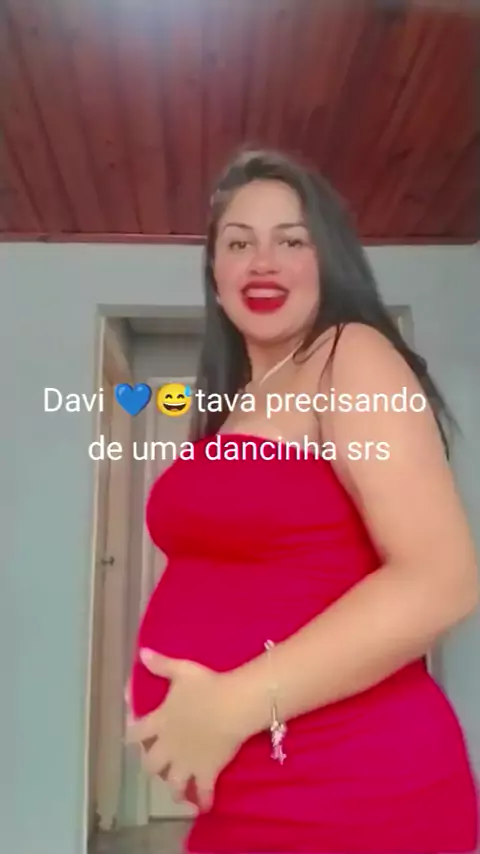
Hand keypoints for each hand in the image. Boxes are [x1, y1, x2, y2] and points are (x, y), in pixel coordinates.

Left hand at [125, 649, 246, 810]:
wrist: (233, 705)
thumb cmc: (207, 685)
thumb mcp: (182, 671)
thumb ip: (161, 665)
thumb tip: (142, 653)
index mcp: (159, 722)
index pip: (136, 732)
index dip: (133, 734)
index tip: (134, 735)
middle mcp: (168, 746)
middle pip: (151, 765)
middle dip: (152, 766)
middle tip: (158, 764)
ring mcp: (186, 762)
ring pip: (173, 784)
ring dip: (174, 789)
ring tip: (177, 792)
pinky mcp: (206, 772)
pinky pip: (203, 793)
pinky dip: (202, 801)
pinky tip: (204, 806)